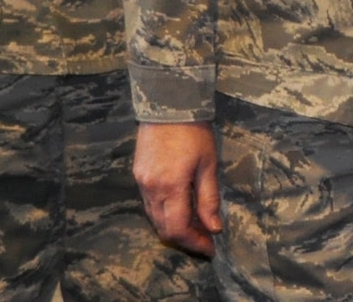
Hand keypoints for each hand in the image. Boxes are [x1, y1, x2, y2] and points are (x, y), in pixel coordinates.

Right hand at [133, 121, 221, 254]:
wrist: (168, 104)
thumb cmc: (194, 132)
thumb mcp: (208, 164)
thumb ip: (209, 198)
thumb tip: (214, 227)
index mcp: (170, 187)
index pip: (178, 228)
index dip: (194, 242)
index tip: (210, 247)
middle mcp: (151, 189)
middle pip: (163, 228)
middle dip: (184, 238)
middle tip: (205, 240)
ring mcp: (141, 183)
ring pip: (154, 218)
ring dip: (173, 227)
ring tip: (196, 227)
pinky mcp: (138, 175)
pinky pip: (149, 204)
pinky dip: (164, 213)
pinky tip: (180, 209)